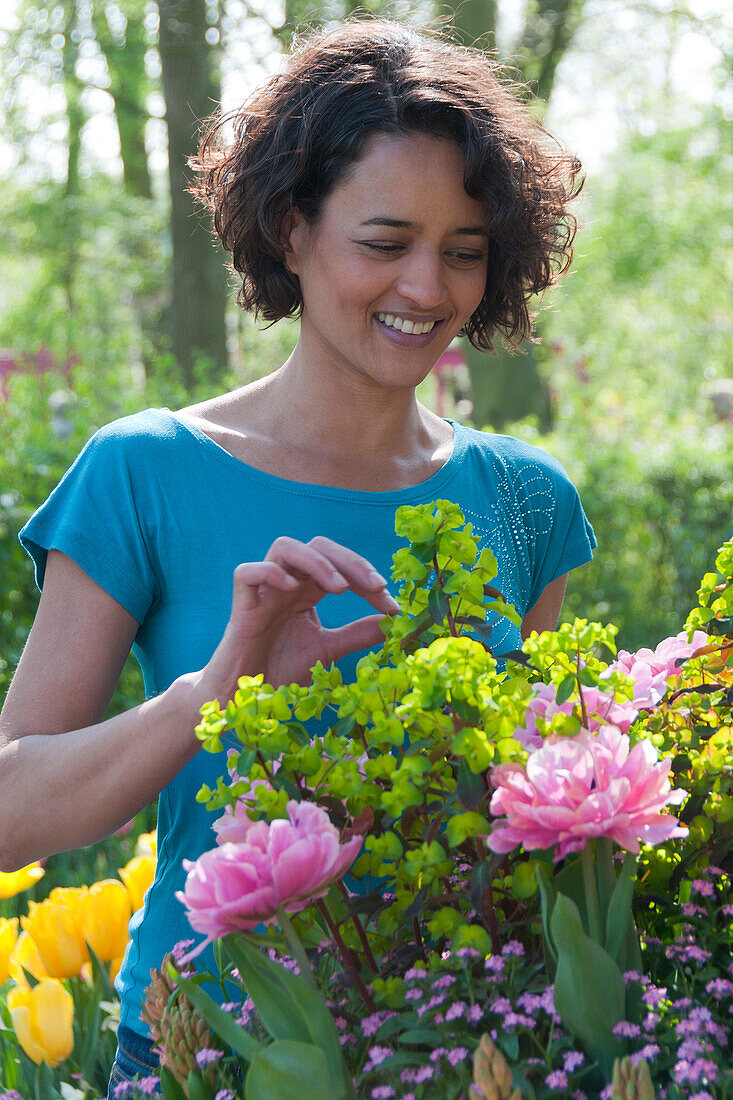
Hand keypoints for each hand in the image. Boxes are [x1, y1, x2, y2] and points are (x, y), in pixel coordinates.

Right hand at [200, 535, 399, 699]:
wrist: (247, 700)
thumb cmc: (281, 669)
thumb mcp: (328, 650)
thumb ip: (357, 633)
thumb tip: (393, 621)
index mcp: (307, 590)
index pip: (340, 565)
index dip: (368, 578)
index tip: (391, 606)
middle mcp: (287, 583)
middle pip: (317, 546)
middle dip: (350, 561)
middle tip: (375, 586)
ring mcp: (263, 591)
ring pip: (284, 547)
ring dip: (316, 562)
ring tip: (339, 588)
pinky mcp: (241, 606)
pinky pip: (247, 572)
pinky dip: (270, 572)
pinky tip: (293, 588)